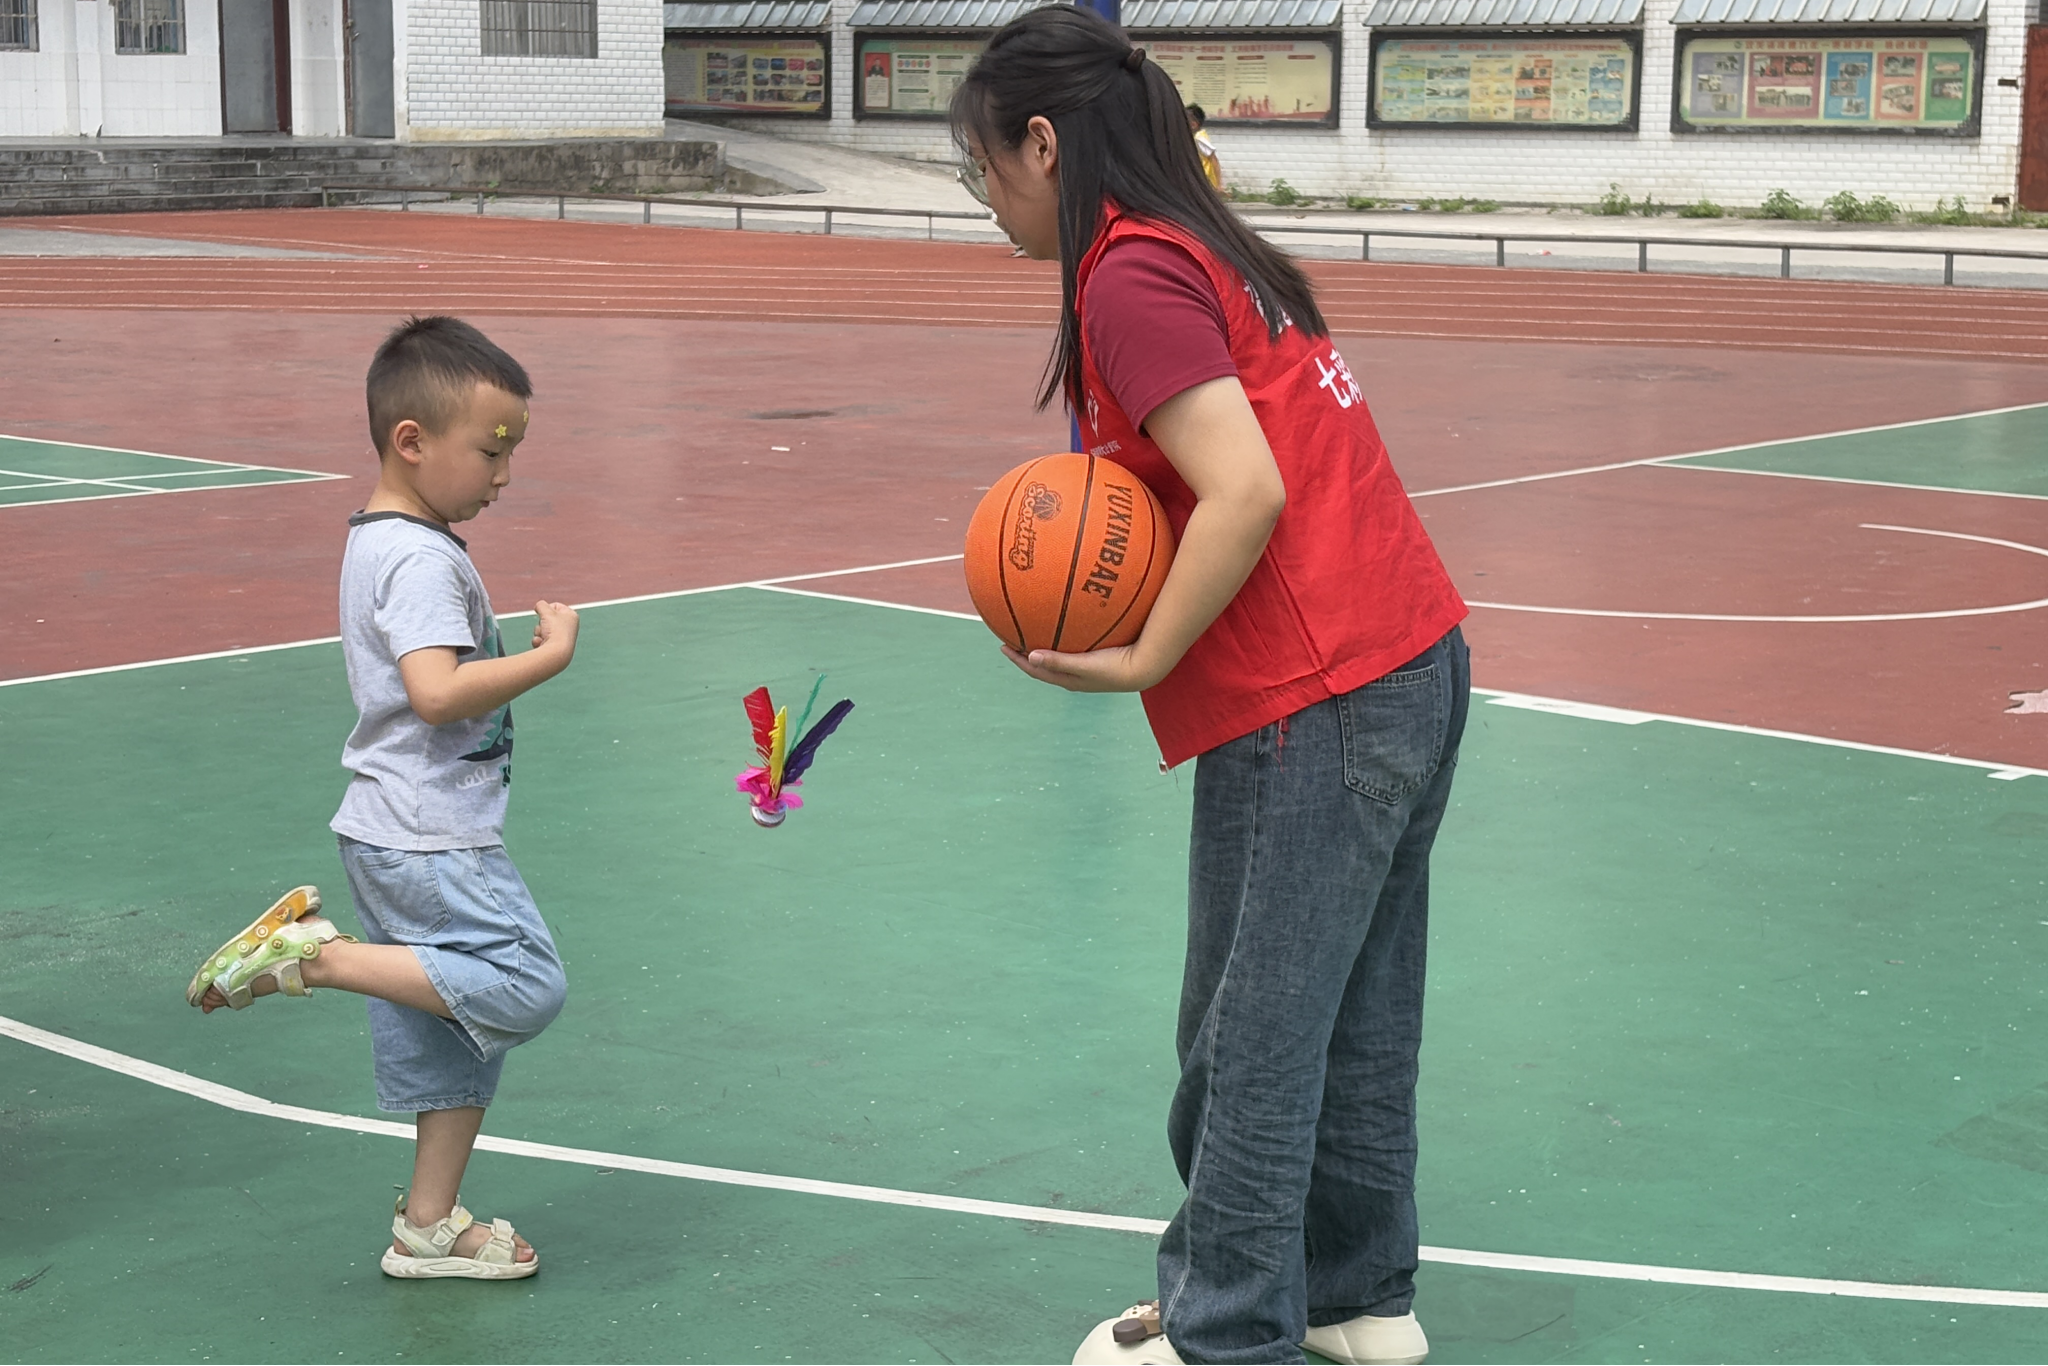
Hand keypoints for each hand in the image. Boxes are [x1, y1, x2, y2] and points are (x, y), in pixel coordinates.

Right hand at [532, 600, 579, 656]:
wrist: (557, 653)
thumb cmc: (555, 630)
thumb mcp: (547, 612)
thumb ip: (541, 605)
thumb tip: (539, 607)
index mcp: (572, 616)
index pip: (556, 606)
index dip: (547, 608)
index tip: (545, 613)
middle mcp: (568, 627)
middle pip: (546, 618)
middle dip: (541, 622)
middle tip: (545, 626)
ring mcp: (561, 638)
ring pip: (541, 629)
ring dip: (538, 632)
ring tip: (544, 636)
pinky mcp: (553, 647)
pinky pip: (540, 640)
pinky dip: (538, 641)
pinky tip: (541, 644)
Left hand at [1001, 642, 1163, 692]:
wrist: (1146, 668)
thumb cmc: (1116, 667)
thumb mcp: (1084, 664)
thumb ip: (1059, 661)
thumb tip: (1030, 656)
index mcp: (1068, 679)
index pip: (1036, 670)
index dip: (1018, 659)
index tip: (1002, 646)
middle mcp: (1075, 675)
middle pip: (1044, 662)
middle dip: (1027, 651)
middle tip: (1013, 636)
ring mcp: (1087, 667)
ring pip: (1059, 654)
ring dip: (1046, 644)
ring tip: (1035, 628)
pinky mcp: (1099, 657)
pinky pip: (1075, 645)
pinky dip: (1066, 635)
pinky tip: (1070, 619)